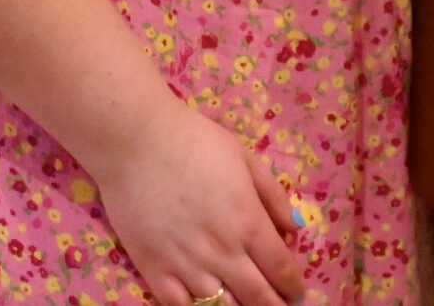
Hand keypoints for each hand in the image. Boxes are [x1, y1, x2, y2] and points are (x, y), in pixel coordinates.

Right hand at [89, 101, 307, 305]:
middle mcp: (222, 251)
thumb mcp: (247, 160)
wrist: (137, 143)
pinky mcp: (153, 270)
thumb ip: (273, 197)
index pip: (280, 269)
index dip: (292, 286)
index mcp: (248, 222)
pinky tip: (204, 303)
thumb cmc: (197, 143)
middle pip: (257, 296)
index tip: (296, 293)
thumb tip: (295, 229)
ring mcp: (186, 265)